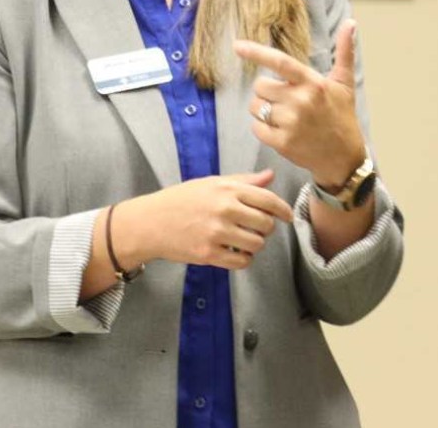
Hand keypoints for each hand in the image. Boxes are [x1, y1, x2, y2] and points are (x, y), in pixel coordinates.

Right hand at [121, 169, 292, 269]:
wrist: (150, 222)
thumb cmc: (181, 199)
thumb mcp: (212, 183)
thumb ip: (243, 181)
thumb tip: (270, 176)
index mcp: (228, 190)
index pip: (268, 200)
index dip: (283, 210)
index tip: (288, 216)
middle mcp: (225, 210)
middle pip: (266, 224)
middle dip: (266, 228)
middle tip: (257, 228)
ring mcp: (217, 234)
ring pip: (256, 244)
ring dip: (255, 244)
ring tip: (244, 240)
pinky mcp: (208, 254)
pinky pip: (242, 262)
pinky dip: (244, 259)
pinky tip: (236, 253)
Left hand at [234, 21, 365, 188]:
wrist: (343, 157)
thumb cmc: (342, 116)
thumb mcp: (344, 83)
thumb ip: (344, 52)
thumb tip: (351, 23)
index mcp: (313, 83)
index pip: (280, 62)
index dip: (256, 52)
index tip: (237, 45)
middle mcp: (301, 101)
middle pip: (260, 86)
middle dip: (266, 92)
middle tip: (283, 100)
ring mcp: (290, 122)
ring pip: (255, 107)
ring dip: (263, 110)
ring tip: (284, 117)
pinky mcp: (282, 142)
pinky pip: (256, 127)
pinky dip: (263, 128)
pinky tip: (280, 131)